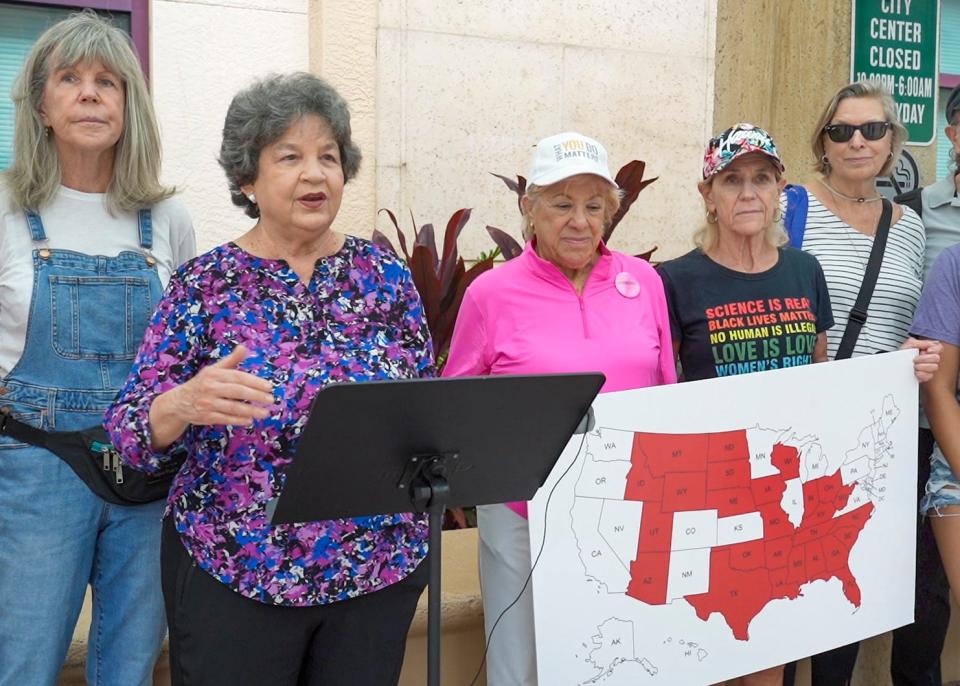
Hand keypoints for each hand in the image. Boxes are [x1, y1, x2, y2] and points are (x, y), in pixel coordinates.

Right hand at [149, 345, 274, 449]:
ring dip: (250, 410)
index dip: (254, 382)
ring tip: (265, 413)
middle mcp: (210, 388)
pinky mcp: (205, 417)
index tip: (269, 387)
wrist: (178, 402)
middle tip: (271, 400)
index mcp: (214, 374)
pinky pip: (225, 419)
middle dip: (256, 396)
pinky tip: (250, 420)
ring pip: (232, 407)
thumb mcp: (214, 369)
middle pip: (237, 391)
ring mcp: (207, 403)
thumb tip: (244, 347)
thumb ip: (231, 360)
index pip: (238, 377)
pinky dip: (238, 420)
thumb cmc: (202, 383)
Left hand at [901, 337, 942, 382]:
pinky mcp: (927, 376)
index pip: (939, 347)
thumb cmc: (902, 354)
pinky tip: (915, 372)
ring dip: (922, 366)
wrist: (895, 366)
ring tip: (913, 366)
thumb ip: (919, 342)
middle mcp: (931, 358)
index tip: (926, 350)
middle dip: (924, 359)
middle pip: (936, 358)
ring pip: (934, 367)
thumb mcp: (908, 345)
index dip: (935, 349)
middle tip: (914, 359)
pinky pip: (929, 376)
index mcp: (928, 349)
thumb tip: (930, 343)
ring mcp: (930, 368)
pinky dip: (921, 374)